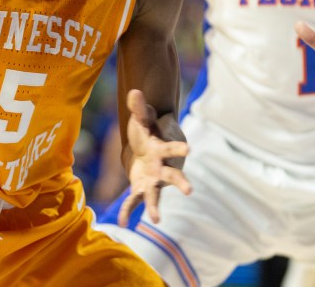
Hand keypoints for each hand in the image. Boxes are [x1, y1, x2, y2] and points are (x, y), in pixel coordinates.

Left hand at [118, 89, 190, 226]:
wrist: (145, 150)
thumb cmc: (146, 132)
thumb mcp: (141, 119)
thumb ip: (139, 108)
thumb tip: (134, 91)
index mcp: (162, 150)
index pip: (172, 148)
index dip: (179, 149)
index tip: (189, 150)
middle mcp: (161, 168)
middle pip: (172, 176)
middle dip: (180, 183)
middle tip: (190, 190)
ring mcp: (152, 181)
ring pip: (155, 194)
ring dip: (155, 206)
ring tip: (157, 219)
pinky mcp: (141, 188)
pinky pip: (134, 201)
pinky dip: (128, 211)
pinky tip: (123, 222)